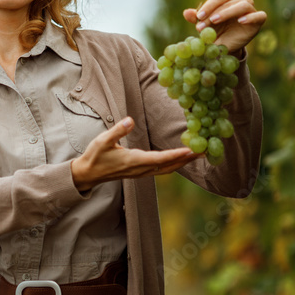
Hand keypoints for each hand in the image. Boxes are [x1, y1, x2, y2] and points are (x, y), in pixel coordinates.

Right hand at [70, 117, 199, 191]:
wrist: (89, 174)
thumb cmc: (95, 156)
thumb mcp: (103, 140)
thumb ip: (117, 130)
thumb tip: (130, 119)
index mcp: (133, 161)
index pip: (159, 158)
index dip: (176, 155)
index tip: (191, 151)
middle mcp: (141, 169)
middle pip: (169, 166)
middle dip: (187, 160)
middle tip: (205, 152)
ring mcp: (141, 173)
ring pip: (168, 169)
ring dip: (183, 163)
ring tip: (198, 155)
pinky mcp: (141, 173)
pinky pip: (162, 170)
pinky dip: (174, 164)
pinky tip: (180, 159)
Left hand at [183, 0, 266, 54]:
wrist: (225, 46)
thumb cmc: (215, 31)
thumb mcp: (204, 25)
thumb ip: (196, 18)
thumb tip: (186, 12)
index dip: (209, 5)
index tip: (198, 17)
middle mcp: (242, 0)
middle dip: (215, 9)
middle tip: (203, 20)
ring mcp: (252, 10)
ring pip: (243, 5)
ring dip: (227, 12)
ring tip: (215, 21)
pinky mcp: (259, 21)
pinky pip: (260, 15)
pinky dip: (251, 17)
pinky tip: (241, 21)